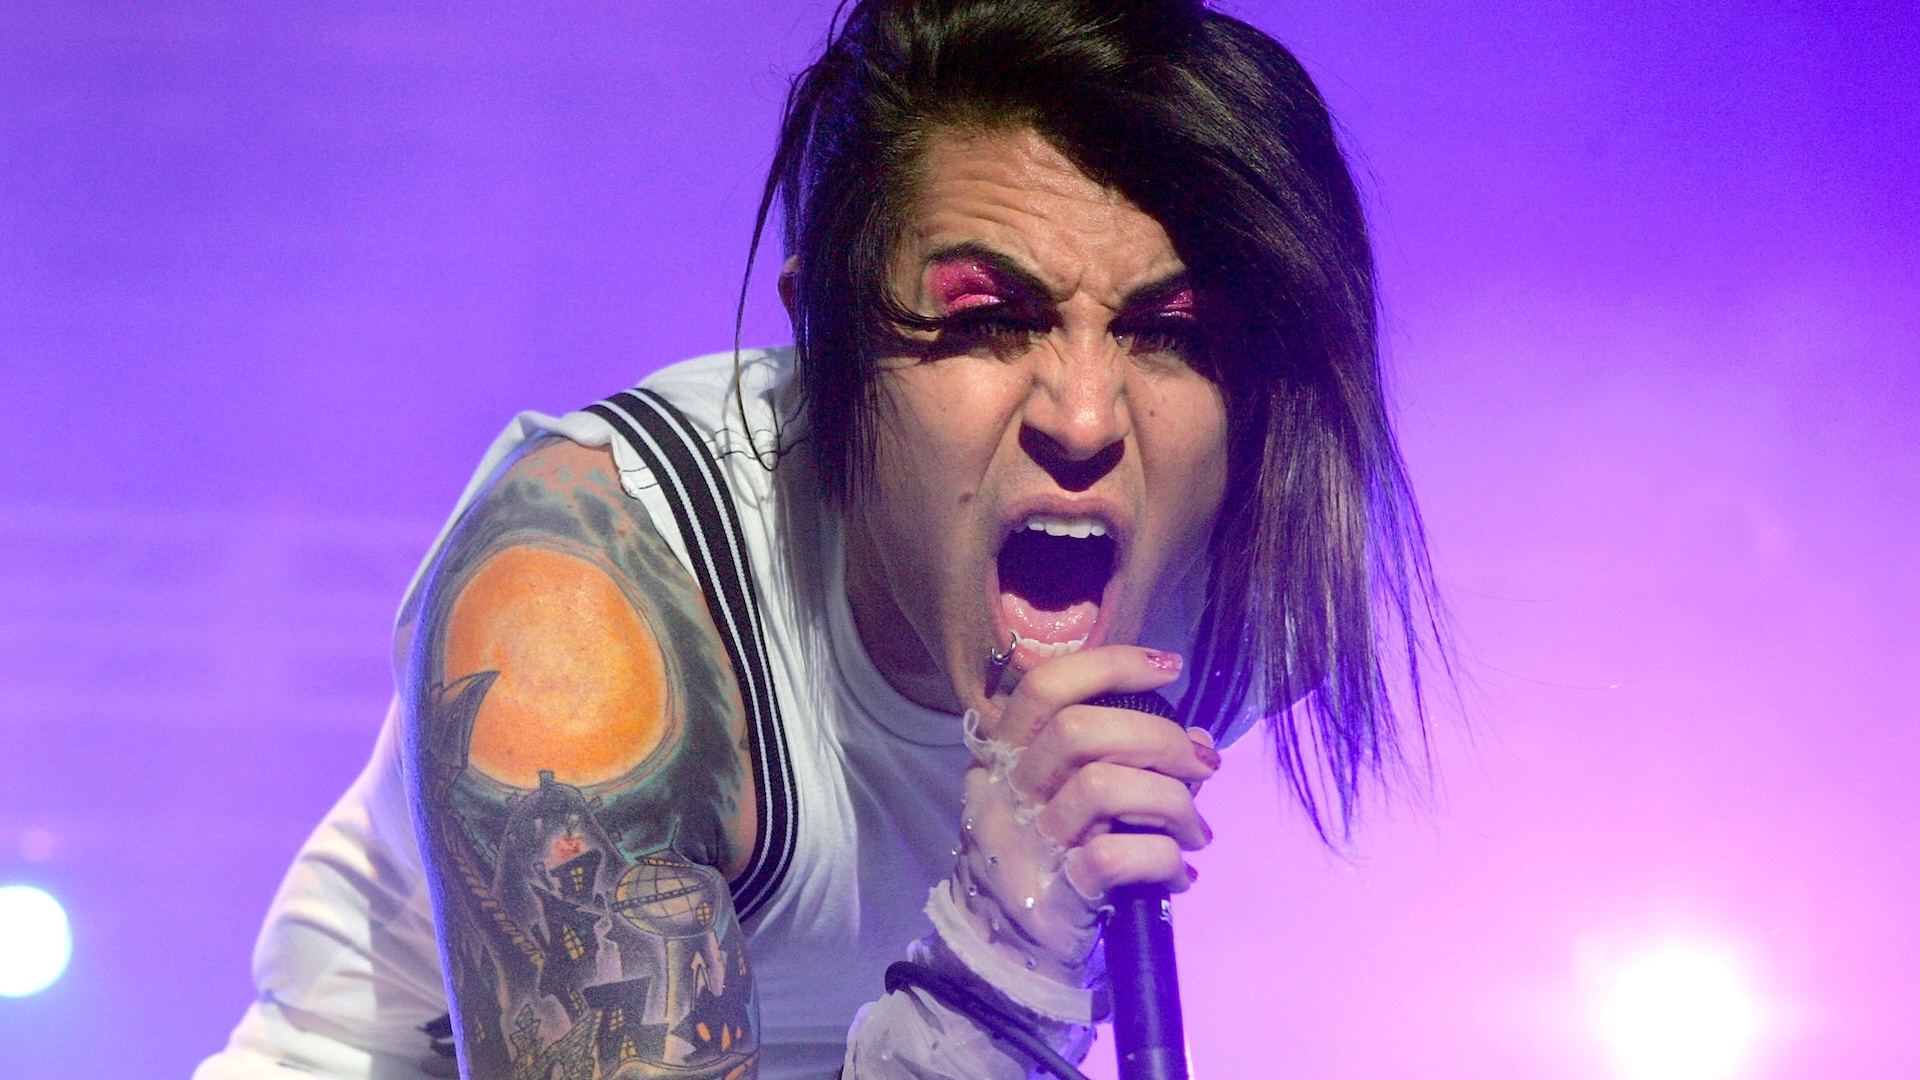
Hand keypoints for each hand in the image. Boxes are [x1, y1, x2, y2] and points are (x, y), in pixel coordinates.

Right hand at [943, 646, 1219, 996]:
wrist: (1004, 963)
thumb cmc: (1045, 867)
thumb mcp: (1052, 803)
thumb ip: (1107, 761)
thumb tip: (1193, 740)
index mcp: (1001, 759)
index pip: (1043, 687)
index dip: (1110, 664)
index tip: (1168, 668)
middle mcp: (1004, 794)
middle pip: (1078, 728)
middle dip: (1159, 737)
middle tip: (1200, 766)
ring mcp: (1025, 846)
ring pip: (1104, 787)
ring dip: (1172, 802)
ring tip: (1195, 830)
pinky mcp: (1052, 895)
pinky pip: (1118, 856)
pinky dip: (1163, 858)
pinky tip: (1177, 873)